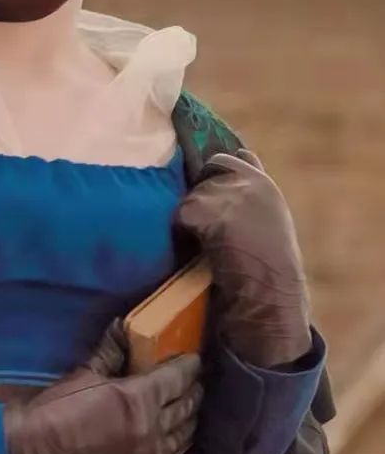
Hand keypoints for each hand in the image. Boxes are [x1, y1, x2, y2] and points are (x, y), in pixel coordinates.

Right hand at [3, 319, 203, 453]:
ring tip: (188, 403)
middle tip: (193, 377)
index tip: (193, 357)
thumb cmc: (58, 410)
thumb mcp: (86, 373)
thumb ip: (112, 351)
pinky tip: (174, 436)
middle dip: (193, 388)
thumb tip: (122, 325)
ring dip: (189, 416)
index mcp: (139, 398)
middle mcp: (153, 429)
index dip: (189, 365)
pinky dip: (177, 445)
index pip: (178, 377)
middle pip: (187, 404)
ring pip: (186, 433)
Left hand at [172, 148, 311, 367]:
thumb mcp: (267, 226)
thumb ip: (248, 203)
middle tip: (204, 225)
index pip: (238, 158)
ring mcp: (231, 193)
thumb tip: (216, 191)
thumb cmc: (268, 272)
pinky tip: (195, 248)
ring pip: (193, 194)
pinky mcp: (210, 209)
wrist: (270, 296)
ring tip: (205, 243)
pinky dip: (183, 230)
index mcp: (267, 187)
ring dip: (191, 216)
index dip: (220, 170)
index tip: (209, 187)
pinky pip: (182, 213)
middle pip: (210, 170)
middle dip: (201, 193)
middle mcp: (251, 182)